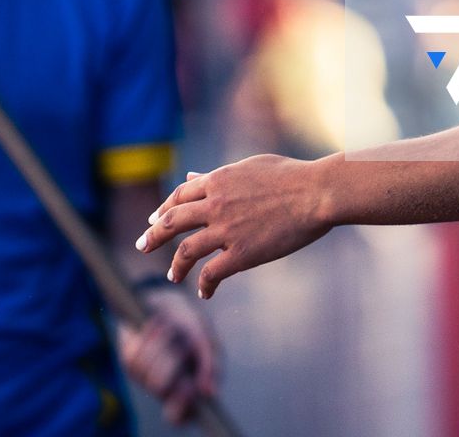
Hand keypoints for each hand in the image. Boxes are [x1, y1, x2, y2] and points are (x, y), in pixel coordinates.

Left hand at [116, 286, 217, 425]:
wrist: (164, 297)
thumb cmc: (190, 321)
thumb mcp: (206, 339)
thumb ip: (211, 365)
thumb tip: (210, 394)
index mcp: (188, 389)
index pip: (179, 417)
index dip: (182, 404)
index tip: (189, 386)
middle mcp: (165, 388)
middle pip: (161, 386)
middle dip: (171, 360)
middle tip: (179, 344)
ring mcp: (145, 377)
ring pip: (146, 370)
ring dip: (160, 344)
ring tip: (168, 330)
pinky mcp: (129, 362)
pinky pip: (132, 357)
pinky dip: (145, 338)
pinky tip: (152, 328)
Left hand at [135, 155, 331, 298]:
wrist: (316, 192)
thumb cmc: (291, 176)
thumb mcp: (249, 167)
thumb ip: (218, 175)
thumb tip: (193, 175)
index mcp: (217, 181)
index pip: (179, 196)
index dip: (164, 210)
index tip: (154, 221)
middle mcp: (215, 204)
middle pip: (172, 222)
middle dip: (153, 236)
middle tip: (142, 246)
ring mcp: (226, 230)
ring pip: (186, 251)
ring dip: (176, 266)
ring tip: (173, 276)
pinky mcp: (241, 254)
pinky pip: (212, 274)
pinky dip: (204, 285)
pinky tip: (204, 292)